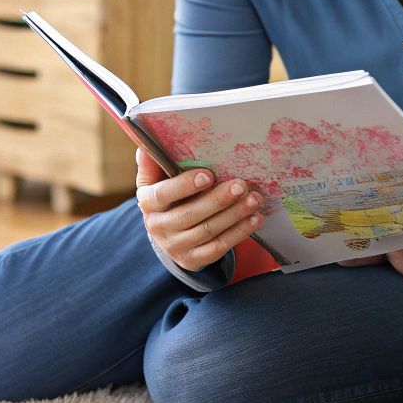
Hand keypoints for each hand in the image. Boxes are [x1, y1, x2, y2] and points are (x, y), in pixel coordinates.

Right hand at [134, 148, 264, 271]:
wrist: (168, 235)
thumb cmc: (168, 198)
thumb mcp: (156, 180)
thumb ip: (154, 163)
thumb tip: (148, 142)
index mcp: (148, 202)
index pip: (163, 194)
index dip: (185, 185)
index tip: (209, 175)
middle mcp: (158, 226)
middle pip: (190, 214)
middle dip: (219, 199)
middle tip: (242, 185)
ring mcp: (175, 246)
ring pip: (208, 230)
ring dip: (235, 215)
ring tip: (254, 200)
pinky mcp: (192, 260)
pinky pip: (218, 248)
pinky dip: (239, 233)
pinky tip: (254, 219)